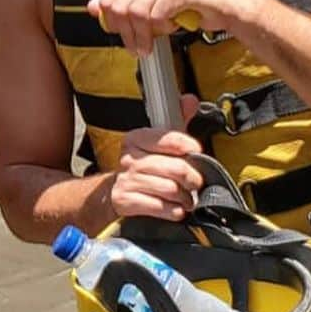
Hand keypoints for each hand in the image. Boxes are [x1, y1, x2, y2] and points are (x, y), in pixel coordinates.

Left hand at [87, 0, 252, 55]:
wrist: (225, 4)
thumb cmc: (187, 4)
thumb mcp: (149, 2)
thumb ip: (122, 3)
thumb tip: (92, 7)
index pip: (108, 0)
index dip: (112, 24)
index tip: (123, 37)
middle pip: (119, 8)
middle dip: (127, 33)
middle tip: (138, 48)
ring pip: (137, 13)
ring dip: (144, 35)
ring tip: (153, 41)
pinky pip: (157, 15)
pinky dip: (162, 28)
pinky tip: (172, 27)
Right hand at [110, 94, 203, 221]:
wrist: (114, 191)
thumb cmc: (143, 166)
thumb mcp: (156, 142)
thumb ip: (177, 121)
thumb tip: (190, 100)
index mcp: (136, 139)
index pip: (170, 139)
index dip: (189, 147)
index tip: (196, 152)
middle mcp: (129, 158)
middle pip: (176, 168)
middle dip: (193, 179)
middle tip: (195, 182)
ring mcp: (127, 180)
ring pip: (171, 190)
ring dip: (185, 198)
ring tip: (186, 198)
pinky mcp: (126, 201)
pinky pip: (161, 207)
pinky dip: (173, 211)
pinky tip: (175, 208)